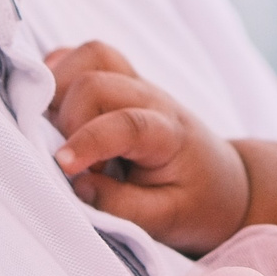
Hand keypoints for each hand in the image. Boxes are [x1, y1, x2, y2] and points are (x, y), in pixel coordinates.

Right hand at [45, 41, 249, 254]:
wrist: (222, 180)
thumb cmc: (195, 202)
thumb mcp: (168, 220)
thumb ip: (124, 207)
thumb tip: (78, 186)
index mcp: (169, 134)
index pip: (127, 123)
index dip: (88, 141)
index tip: (63, 165)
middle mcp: (152, 98)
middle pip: (95, 82)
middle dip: (66, 120)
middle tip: (68, 160)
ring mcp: (136, 84)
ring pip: (89, 55)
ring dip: (58, 86)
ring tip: (54, 128)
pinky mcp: (120, 80)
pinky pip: (84, 57)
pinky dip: (60, 73)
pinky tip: (55, 108)